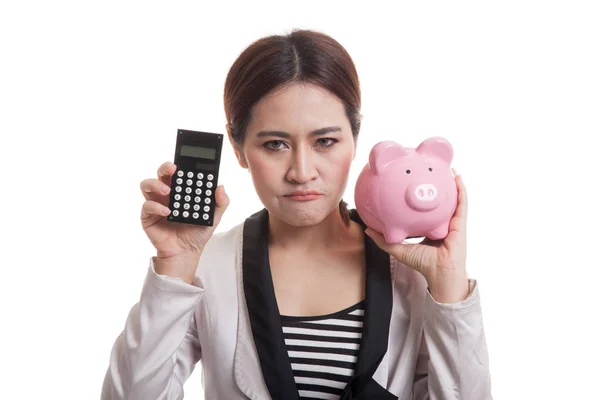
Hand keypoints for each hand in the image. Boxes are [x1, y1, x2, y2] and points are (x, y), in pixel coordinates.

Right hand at [140, 161, 229, 258]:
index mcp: (181, 190)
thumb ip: (221, 202)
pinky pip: (146, 206)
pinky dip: (156, 207)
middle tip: (173, 169)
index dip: (180, 164)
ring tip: (168, 191)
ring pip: (147, 184)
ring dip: (155, 184)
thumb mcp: (214, 217)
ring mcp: (156, 203)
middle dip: (165, 167)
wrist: (187, 252)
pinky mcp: (147, 216)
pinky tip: (167, 212)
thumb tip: (220, 187)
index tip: (186, 162)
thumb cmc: (197, 232)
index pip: (178, 172)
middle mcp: (166, 194)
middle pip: (161, 173)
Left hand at [365, 169, 469, 302]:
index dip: (421, 197)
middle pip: (440, 201)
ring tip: (447, 167)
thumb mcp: (399, 249)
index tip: (414, 182)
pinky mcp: (461, 223)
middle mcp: (442, 222)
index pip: (425, 209)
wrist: (440, 274)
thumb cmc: (423, 264)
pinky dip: (461, 189)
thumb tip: (367, 229)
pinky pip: (462, 202)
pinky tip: (457, 177)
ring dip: (452, 182)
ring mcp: (453, 222)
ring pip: (454, 198)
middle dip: (437, 186)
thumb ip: (384, 239)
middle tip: (430, 169)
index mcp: (430, 226)